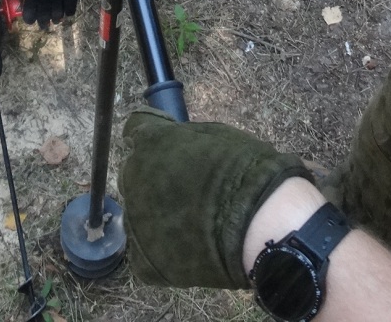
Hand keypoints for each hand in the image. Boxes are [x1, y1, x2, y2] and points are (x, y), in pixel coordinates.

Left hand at [20, 0, 77, 26]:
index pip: (30, 15)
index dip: (30, 19)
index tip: (32, 19)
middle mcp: (45, 0)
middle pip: (44, 19)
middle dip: (44, 23)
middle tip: (45, 23)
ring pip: (58, 16)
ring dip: (56, 18)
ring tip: (56, 18)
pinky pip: (71, 8)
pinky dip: (69, 12)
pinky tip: (67, 11)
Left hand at [120, 108, 309, 287]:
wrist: (257, 222)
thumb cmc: (246, 172)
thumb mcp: (218, 137)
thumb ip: (187, 140)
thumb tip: (177, 142)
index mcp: (150, 142)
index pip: (137, 131)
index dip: (154, 141)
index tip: (168, 149)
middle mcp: (132, 177)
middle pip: (136, 176)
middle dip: (155, 181)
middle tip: (189, 193)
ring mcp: (134, 219)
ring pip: (139, 215)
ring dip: (158, 217)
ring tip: (194, 226)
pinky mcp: (143, 259)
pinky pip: (145, 254)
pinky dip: (161, 254)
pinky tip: (188, 250)